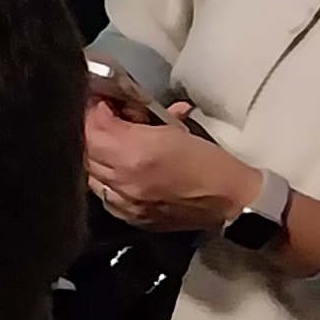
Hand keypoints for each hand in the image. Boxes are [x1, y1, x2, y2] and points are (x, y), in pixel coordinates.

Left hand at [83, 97, 254, 235]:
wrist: (232, 202)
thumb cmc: (210, 161)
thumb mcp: (174, 130)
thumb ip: (140, 120)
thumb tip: (120, 110)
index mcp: (136, 154)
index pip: (93, 128)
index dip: (92, 111)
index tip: (100, 102)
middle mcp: (123, 180)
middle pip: (86, 150)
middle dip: (92, 130)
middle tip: (104, 118)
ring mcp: (125, 203)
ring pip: (90, 173)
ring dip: (96, 154)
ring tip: (111, 142)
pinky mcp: (131, 218)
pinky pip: (103, 194)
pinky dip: (105, 178)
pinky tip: (119, 169)